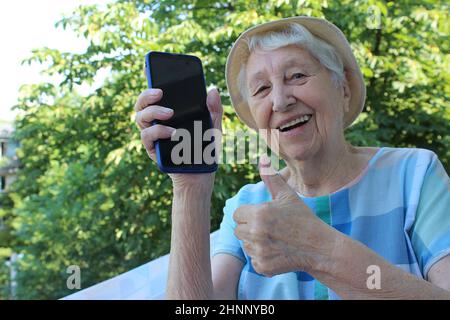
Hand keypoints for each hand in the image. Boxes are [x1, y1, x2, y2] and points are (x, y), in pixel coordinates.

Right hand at [134, 87, 222, 189]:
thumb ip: (214, 109)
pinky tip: (172, 132)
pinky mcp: (152, 149)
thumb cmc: (205, 149)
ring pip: (140, 117)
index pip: (155, 96)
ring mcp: (153, 135)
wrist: (201, 174)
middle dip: (146, 95)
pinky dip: (158, 131)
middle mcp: (157, 122)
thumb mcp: (213, 127)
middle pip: (142, 104)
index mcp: (169, 113)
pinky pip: (147, 136)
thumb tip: (212, 90)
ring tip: (170, 113)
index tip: (148, 70)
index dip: (148, 81)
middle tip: (160, 92)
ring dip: (153, 111)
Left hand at [233, 154, 336, 276]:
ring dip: (255, 243)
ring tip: (275, 239)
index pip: (238, 214)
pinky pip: (253, 260)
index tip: (264, 216)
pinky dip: (262, 257)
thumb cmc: (303, 218)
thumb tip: (262, 158)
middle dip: (250, 228)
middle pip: (238, 230)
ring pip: (245, 245)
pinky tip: (277, 252)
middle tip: (270, 228)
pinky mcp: (262, 267)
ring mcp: (259, 252)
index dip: (249, 214)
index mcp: (259, 214)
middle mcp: (256, 233)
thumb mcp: (287, 196)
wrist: (319, 247)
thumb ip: (271, 178)